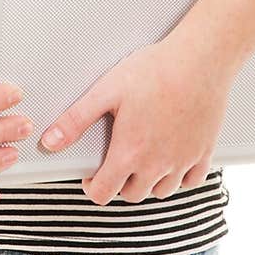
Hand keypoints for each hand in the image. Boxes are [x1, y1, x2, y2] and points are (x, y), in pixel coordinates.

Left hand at [38, 35, 232, 204]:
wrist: (200, 59)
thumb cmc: (156, 70)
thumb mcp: (106, 90)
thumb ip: (76, 120)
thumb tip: (50, 141)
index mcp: (130, 153)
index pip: (104, 194)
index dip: (92, 187)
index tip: (92, 175)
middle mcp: (158, 164)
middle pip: (133, 195)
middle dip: (119, 183)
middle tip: (116, 162)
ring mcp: (183, 160)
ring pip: (161, 191)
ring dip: (148, 182)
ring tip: (142, 160)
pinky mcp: (204, 152)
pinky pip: (191, 181)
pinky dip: (179, 177)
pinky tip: (172, 158)